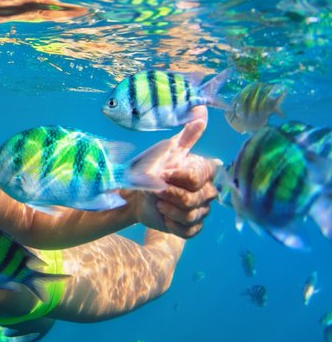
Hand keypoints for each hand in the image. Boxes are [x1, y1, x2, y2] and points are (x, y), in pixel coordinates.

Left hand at [121, 106, 219, 237]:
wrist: (134, 193)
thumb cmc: (150, 168)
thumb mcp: (166, 150)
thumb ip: (187, 134)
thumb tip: (201, 110)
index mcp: (204, 172)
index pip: (199, 178)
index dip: (178, 177)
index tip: (163, 173)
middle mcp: (208, 191)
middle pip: (196, 199)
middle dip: (171, 195)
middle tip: (155, 190)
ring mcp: (201, 211)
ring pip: (193, 216)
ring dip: (170, 209)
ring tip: (157, 202)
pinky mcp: (192, 228)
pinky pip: (190, 231)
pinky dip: (173, 224)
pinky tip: (163, 215)